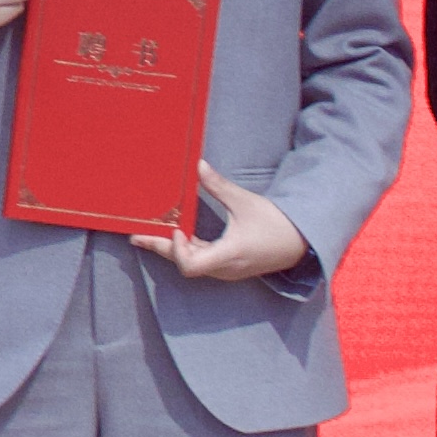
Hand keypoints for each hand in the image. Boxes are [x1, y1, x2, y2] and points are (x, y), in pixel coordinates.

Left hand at [146, 160, 309, 283]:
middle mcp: (224, 268)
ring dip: (173, 249)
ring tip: (148, 235)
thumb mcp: (246, 202)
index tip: (177, 227)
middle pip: (185, 264)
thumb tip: (199, 165)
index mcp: (228, 255)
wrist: (301, 243)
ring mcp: (226, 270)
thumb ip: (219, 187)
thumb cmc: (276, 223)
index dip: (177, 250)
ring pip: (192, 263)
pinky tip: (177, 236)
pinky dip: (187, 249)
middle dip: (160, 248)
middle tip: (136, 236)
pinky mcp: (229, 267)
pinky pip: (202, 261)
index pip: (191, 265)